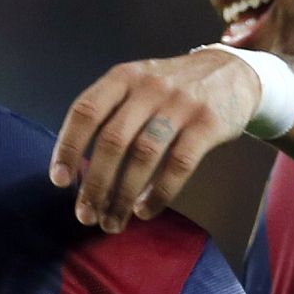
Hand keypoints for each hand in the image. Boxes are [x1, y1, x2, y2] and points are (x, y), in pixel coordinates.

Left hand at [49, 48, 260, 232]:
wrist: (232, 72)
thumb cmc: (173, 88)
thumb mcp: (138, 84)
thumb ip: (111, 113)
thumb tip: (79, 169)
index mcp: (123, 77)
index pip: (85, 111)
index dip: (69, 147)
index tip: (60, 181)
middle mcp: (149, 87)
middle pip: (112, 141)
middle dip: (95, 184)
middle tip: (86, 215)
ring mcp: (180, 104)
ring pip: (142, 156)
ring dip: (123, 195)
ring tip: (112, 222)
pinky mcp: (207, 124)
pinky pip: (178, 165)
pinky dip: (159, 193)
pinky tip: (144, 210)